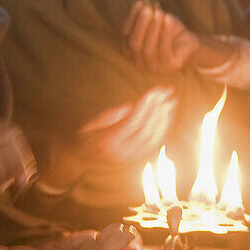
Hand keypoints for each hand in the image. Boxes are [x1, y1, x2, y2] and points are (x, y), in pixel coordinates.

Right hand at [40, 87, 176, 187]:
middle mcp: (121, 153)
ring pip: (153, 137)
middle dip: (158, 108)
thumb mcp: (87, 120)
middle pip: (146, 129)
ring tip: (171, 99)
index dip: (146, 105)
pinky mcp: (135, 158)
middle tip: (166, 90)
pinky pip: (153, 143)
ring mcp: (130, 158)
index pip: (133, 122)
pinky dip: (164, 128)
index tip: (155, 90)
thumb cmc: (82, 132)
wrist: (78, 156)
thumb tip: (129, 108)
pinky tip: (168, 114)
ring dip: (165, 117)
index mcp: (107, 142)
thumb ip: (107, 115)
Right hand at [125, 0, 198, 72]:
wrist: (189, 44)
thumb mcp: (155, 21)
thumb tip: (140, 3)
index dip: (132, 19)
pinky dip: (165, 33)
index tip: (139, 3)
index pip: (126, 36)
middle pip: (134, 44)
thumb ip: (146, 15)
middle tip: (147, 9)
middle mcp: (139, 63)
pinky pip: (164, 50)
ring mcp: (154, 68)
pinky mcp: (169, 67)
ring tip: (159, 13)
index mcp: (131, 52)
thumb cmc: (168, 31)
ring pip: (148, 48)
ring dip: (153, 29)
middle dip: (140, 25)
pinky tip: (167, 20)